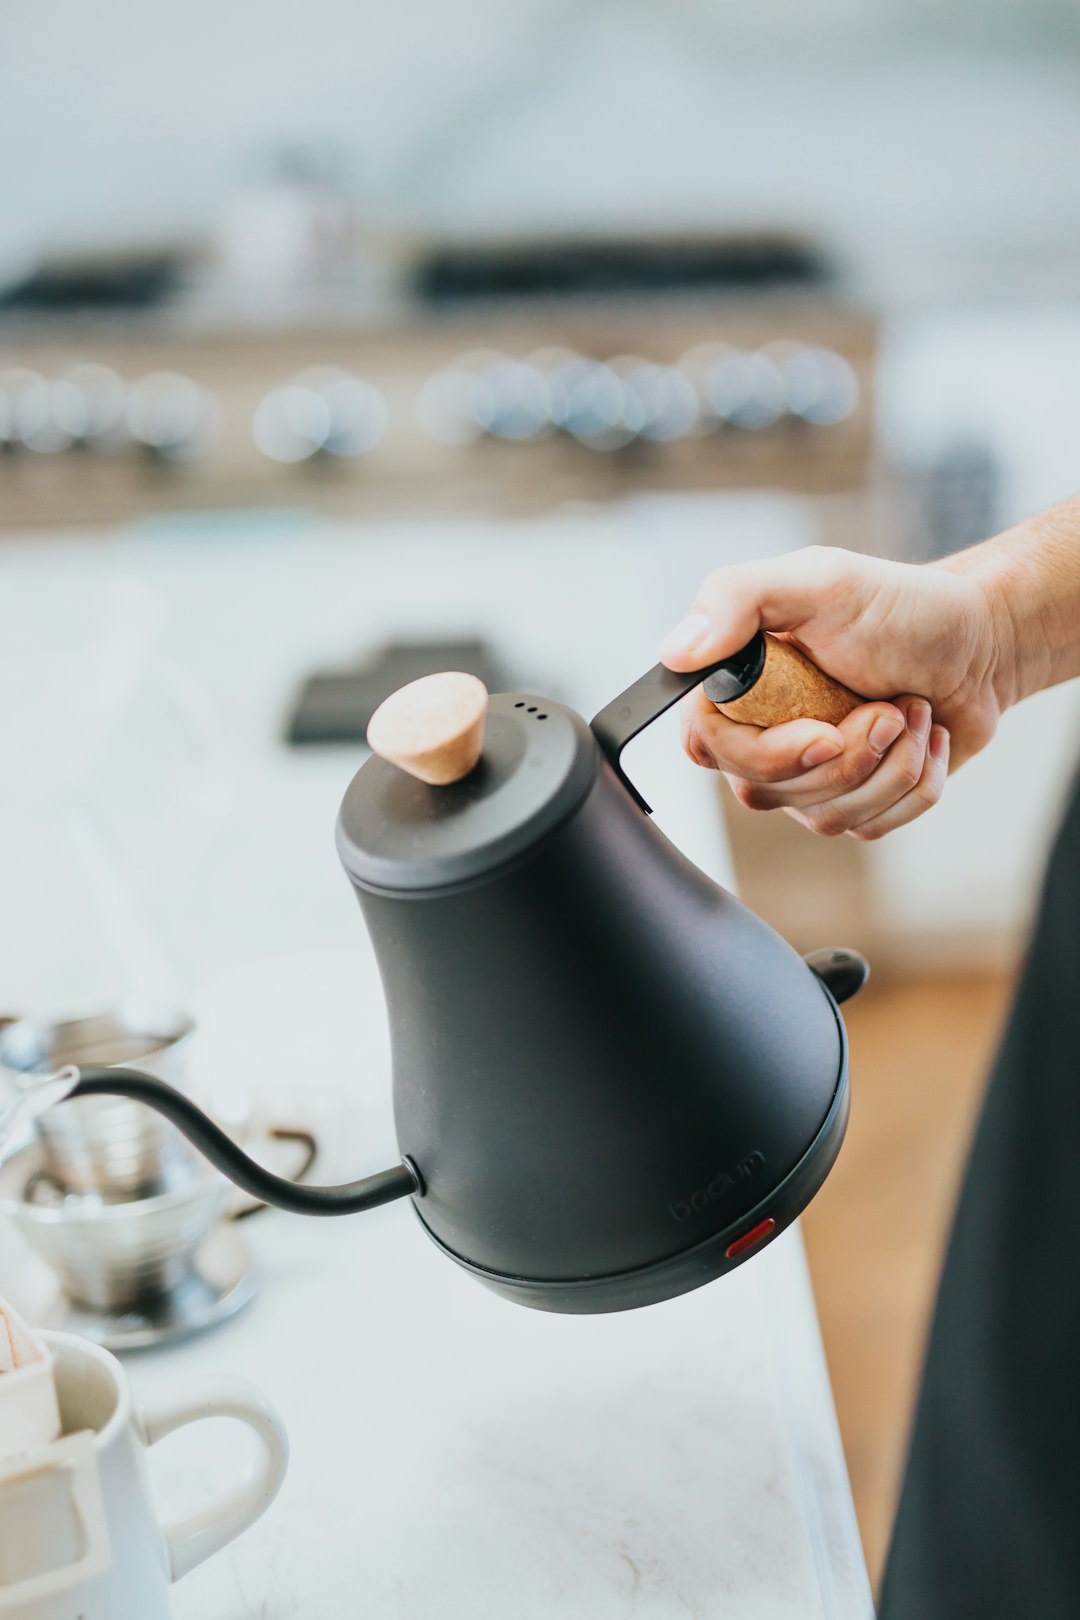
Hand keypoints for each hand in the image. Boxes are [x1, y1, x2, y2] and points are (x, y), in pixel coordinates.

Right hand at [658, 545, 1006, 839]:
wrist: (977, 641)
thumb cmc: (899, 607)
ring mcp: (806, 778)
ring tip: (910, 709)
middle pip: (766, 791)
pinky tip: (923, 736)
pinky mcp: (854, 804)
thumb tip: (676, 653)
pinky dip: (915, 781)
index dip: (763, 753)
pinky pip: (872, 826)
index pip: (706, 746)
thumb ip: (736, 599)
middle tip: (886, 705)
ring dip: (890, 763)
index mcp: (738, 686)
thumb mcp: (819, 580)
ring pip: (825, 816)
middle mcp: (762, 737)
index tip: (822, 731)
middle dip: (847, 754)